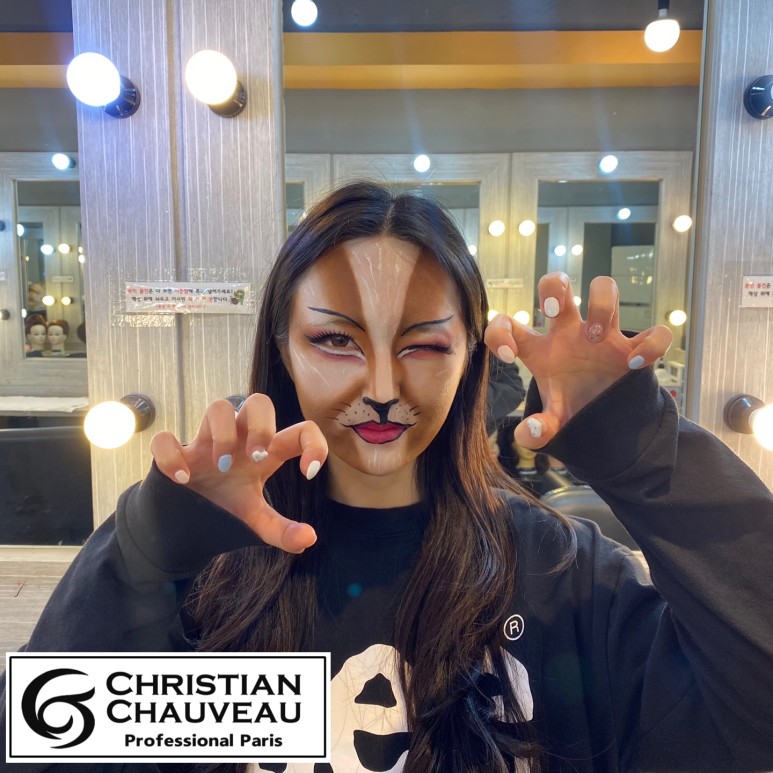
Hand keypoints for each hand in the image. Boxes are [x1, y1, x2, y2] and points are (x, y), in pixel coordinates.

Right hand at [150, 393, 327, 552]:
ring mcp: (205, 443)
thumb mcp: (255, 519)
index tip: (309, 472)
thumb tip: (309, 538)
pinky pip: (165, 440)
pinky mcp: (175, 455)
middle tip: (258, 458)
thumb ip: (281, 529)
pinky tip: (182, 479)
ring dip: (223, 435)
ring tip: (222, 467)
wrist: (183, 520)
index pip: (300, 430)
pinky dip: (171, 456)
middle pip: (259, 401)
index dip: (313, 443)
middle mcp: (238, 440)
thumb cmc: (225, 504)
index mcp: (265, 452)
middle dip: (262, 425)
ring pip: (218, 407)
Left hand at [484, 272, 671, 449]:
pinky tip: (636, 365)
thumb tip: (530, 432)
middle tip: (553, 312)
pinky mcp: (634, 349)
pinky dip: (651, 344)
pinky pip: (654, 333)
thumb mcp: (553, 424)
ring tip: (596, 336)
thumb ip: (538, 430)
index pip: (509, 324)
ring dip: (601, 304)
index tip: (509, 356)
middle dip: (553, 288)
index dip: (501, 331)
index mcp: (541, 350)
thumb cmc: (573, 411)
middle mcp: (569, 334)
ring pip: (605, 289)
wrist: (607, 426)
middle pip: (557, 285)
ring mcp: (603, 336)